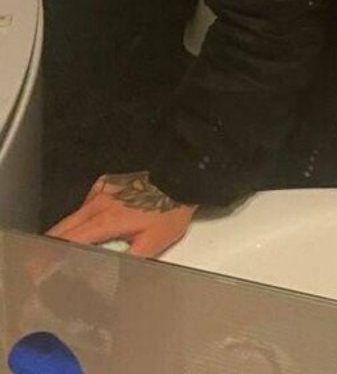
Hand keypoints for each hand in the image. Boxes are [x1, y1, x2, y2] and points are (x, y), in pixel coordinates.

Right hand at [45, 171, 195, 258]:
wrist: (181, 175)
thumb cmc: (170, 210)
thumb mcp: (154, 243)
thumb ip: (129, 261)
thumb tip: (111, 277)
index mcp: (106, 220)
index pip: (70, 241)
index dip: (52, 257)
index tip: (40, 270)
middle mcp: (98, 202)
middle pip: (64, 227)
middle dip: (50, 246)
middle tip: (42, 265)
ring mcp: (102, 189)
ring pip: (74, 214)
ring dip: (65, 233)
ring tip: (62, 251)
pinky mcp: (108, 181)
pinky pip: (87, 203)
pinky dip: (82, 217)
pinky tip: (90, 227)